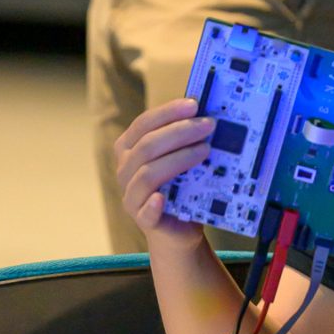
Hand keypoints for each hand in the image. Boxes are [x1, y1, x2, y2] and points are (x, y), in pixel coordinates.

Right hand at [114, 97, 215, 247]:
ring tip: (206, 150)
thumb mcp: (182, 159)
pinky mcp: (144, 220)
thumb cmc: (181, 187)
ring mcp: (132, 196)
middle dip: (180, 132)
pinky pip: (145, 211)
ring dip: (178, 159)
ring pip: (148, 174)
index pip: (144, 124)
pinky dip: (153, 203)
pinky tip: (162, 197)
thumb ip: (186, 139)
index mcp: (130, 149)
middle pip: (147, 146)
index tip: (194, 104)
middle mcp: (125, 170)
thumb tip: (209, 113)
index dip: (167, 112)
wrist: (180, 229)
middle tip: (208, 125)